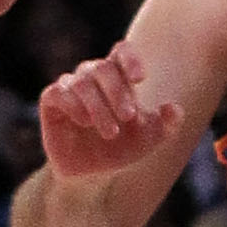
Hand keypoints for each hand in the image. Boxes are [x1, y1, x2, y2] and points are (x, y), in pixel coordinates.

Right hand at [39, 43, 187, 184]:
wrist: (93, 175)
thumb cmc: (122, 149)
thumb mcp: (150, 139)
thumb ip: (167, 124)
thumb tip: (175, 109)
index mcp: (117, 77)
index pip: (122, 52)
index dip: (130, 59)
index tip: (140, 78)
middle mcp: (92, 76)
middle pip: (103, 67)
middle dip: (118, 91)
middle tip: (129, 116)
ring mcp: (70, 87)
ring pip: (82, 81)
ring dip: (98, 106)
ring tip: (111, 132)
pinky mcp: (51, 102)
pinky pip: (57, 92)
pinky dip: (73, 105)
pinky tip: (84, 122)